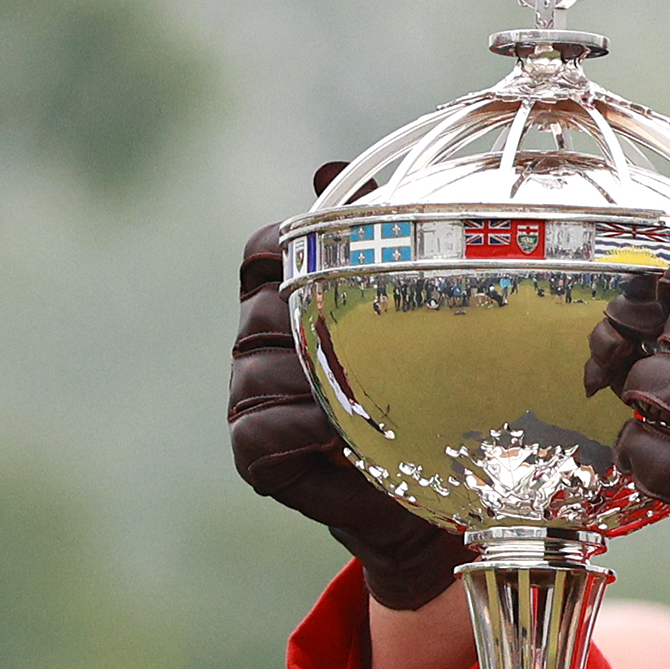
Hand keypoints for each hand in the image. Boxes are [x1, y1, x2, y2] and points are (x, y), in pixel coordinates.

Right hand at [226, 198, 467, 611]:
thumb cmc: (422, 400)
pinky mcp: (251, 450)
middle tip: (375, 334)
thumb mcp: (413, 318)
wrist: (421, 501)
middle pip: (263, 307)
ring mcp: (247, 397)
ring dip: (316, 375)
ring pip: (261, 365)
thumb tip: (324, 167)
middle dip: (313, 316)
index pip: (262, 252)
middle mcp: (255, 344)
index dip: (287, 242)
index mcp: (284, 301)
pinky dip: (302, 425)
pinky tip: (339, 429)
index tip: (336, 248)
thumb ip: (376, 246)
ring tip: (370, 388)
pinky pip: (261, 426)